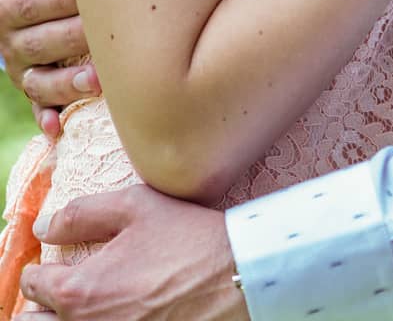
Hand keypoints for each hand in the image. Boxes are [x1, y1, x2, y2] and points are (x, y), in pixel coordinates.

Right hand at [0, 0, 97, 140]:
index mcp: (5, 4)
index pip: (33, 3)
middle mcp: (10, 40)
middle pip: (43, 43)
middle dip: (78, 39)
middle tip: (116, 34)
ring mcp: (20, 66)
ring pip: (41, 81)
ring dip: (68, 85)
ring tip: (98, 81)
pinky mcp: (30, 81)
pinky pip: (36, 105)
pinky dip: (46, 117)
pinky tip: (59, 128)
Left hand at [22, 187, 245, 320]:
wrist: (235, 277)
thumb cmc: (187, 238)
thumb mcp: (135, 206)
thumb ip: (80, 214)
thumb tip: (44, 228)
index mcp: (80, 291)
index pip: (34, 285)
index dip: (40, 270)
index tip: (52, 264)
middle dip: (41, 307)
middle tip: (58, 292)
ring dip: (65, 319)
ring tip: (85, 304)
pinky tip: (114, 312)